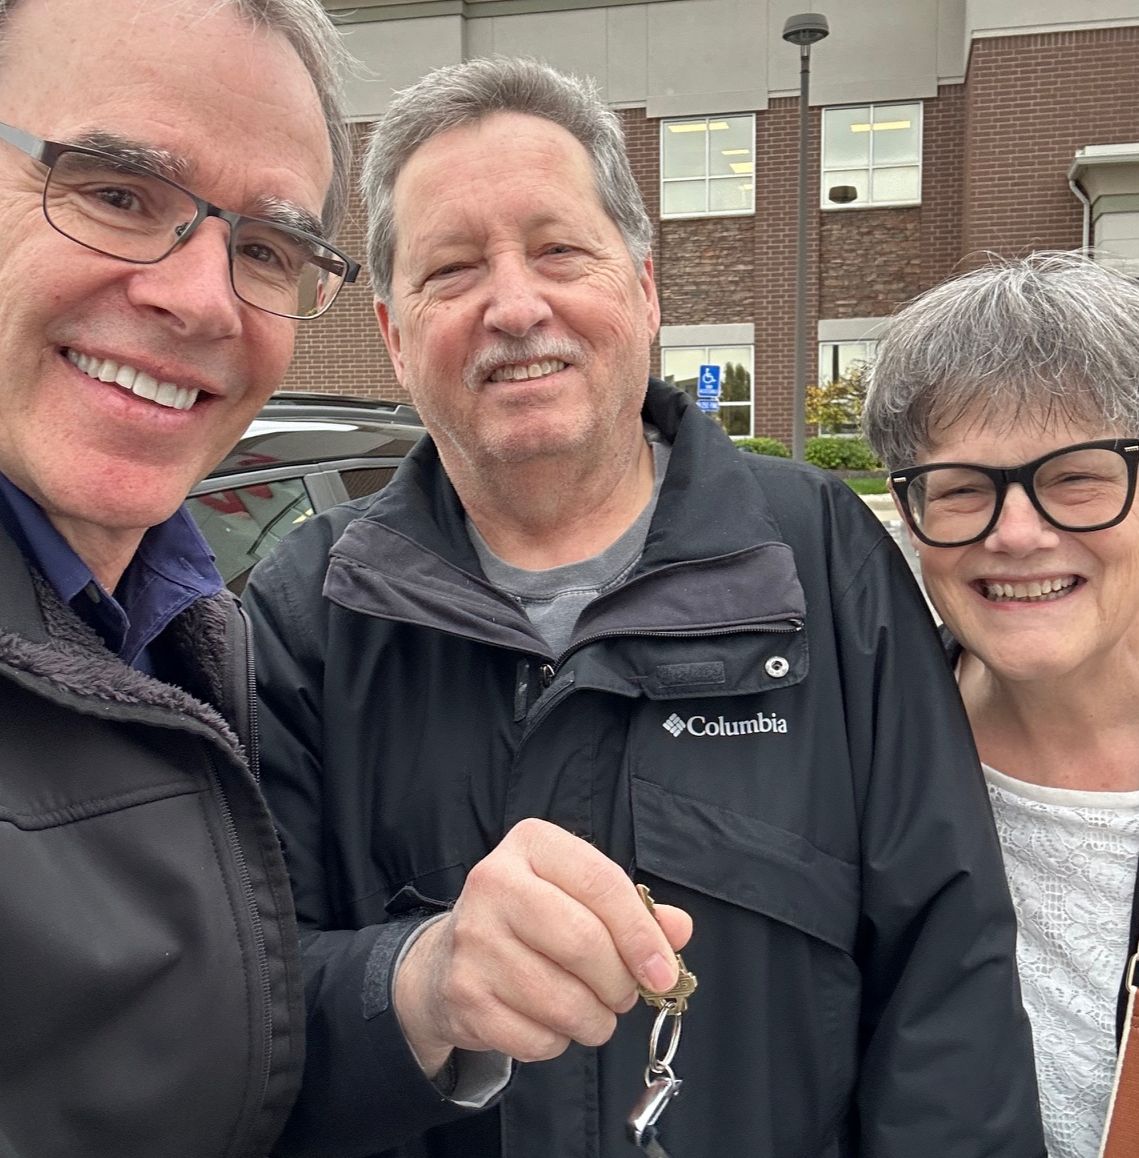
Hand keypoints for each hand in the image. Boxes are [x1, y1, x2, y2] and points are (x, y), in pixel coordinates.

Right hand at [393, 818, 691, 1075]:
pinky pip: (537, 1038)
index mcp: (531, 844)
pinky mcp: (464, 995)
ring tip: (592, 1009)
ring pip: (564, 1000)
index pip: (601, 882)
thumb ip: (633, 909)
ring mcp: (473, 941)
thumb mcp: (579, 894)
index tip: (665, 973)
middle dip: (620, 982)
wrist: (448, 958)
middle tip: (625, 994)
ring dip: (595, 1020)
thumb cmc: (531, 919)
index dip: (642, 934)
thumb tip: (679, 929)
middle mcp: (494, 883)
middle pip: (584, 943)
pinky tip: (550, 1021)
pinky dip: (558, 1041)